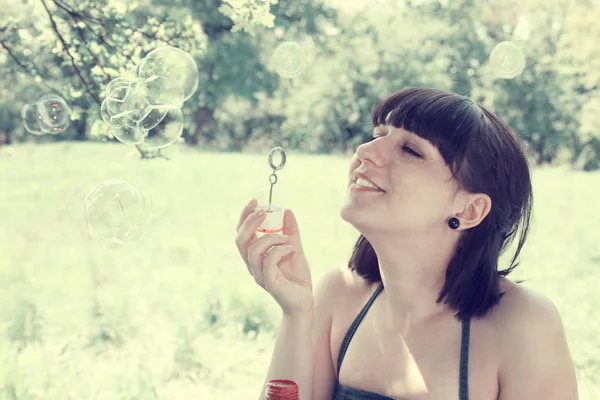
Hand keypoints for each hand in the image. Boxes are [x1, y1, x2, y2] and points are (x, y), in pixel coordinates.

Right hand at [235, 199, 313, 316]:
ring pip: (253, 250)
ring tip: (286, 238)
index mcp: (255, 255)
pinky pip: (268, 262)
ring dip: (270, 238)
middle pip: (240, 240)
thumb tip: (286, 210)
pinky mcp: (270, 283)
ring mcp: (259, 275)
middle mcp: (252, 265)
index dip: (245, 216)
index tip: (255, 201)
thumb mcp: (295, 248)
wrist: (305, 301)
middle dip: (250, 222)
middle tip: (264, 211)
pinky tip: (290, 249)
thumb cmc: (296, 276)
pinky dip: (279, 250)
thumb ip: (290, 231)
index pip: (241, 233)